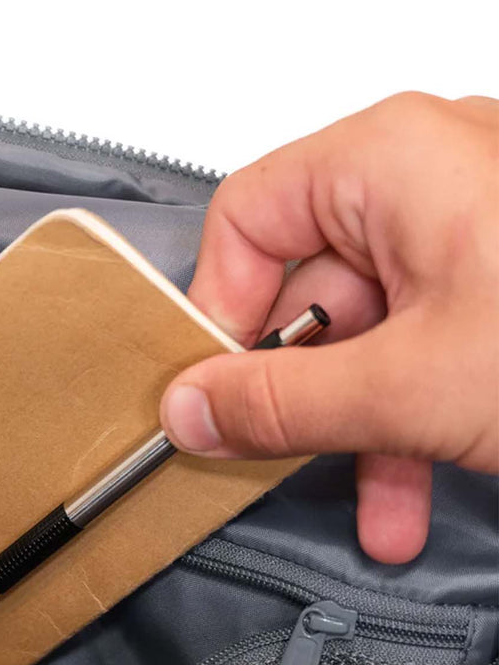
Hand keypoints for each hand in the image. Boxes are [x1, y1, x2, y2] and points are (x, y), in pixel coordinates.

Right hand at [159, 92, 498, 563]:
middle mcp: (428, 179)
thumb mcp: (415, 386)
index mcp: (391, 160)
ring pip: (370, 331)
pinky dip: (411, 419)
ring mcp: (472, 231)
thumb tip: (193, 408)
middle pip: (308, 286)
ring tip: (370, 504)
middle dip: (302, 397)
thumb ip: (281, 403)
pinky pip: (424, 344)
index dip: (221, 312)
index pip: (247, 218)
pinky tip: (413, 493)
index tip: (217, 393)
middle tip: (281, 455)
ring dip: (359, 430)